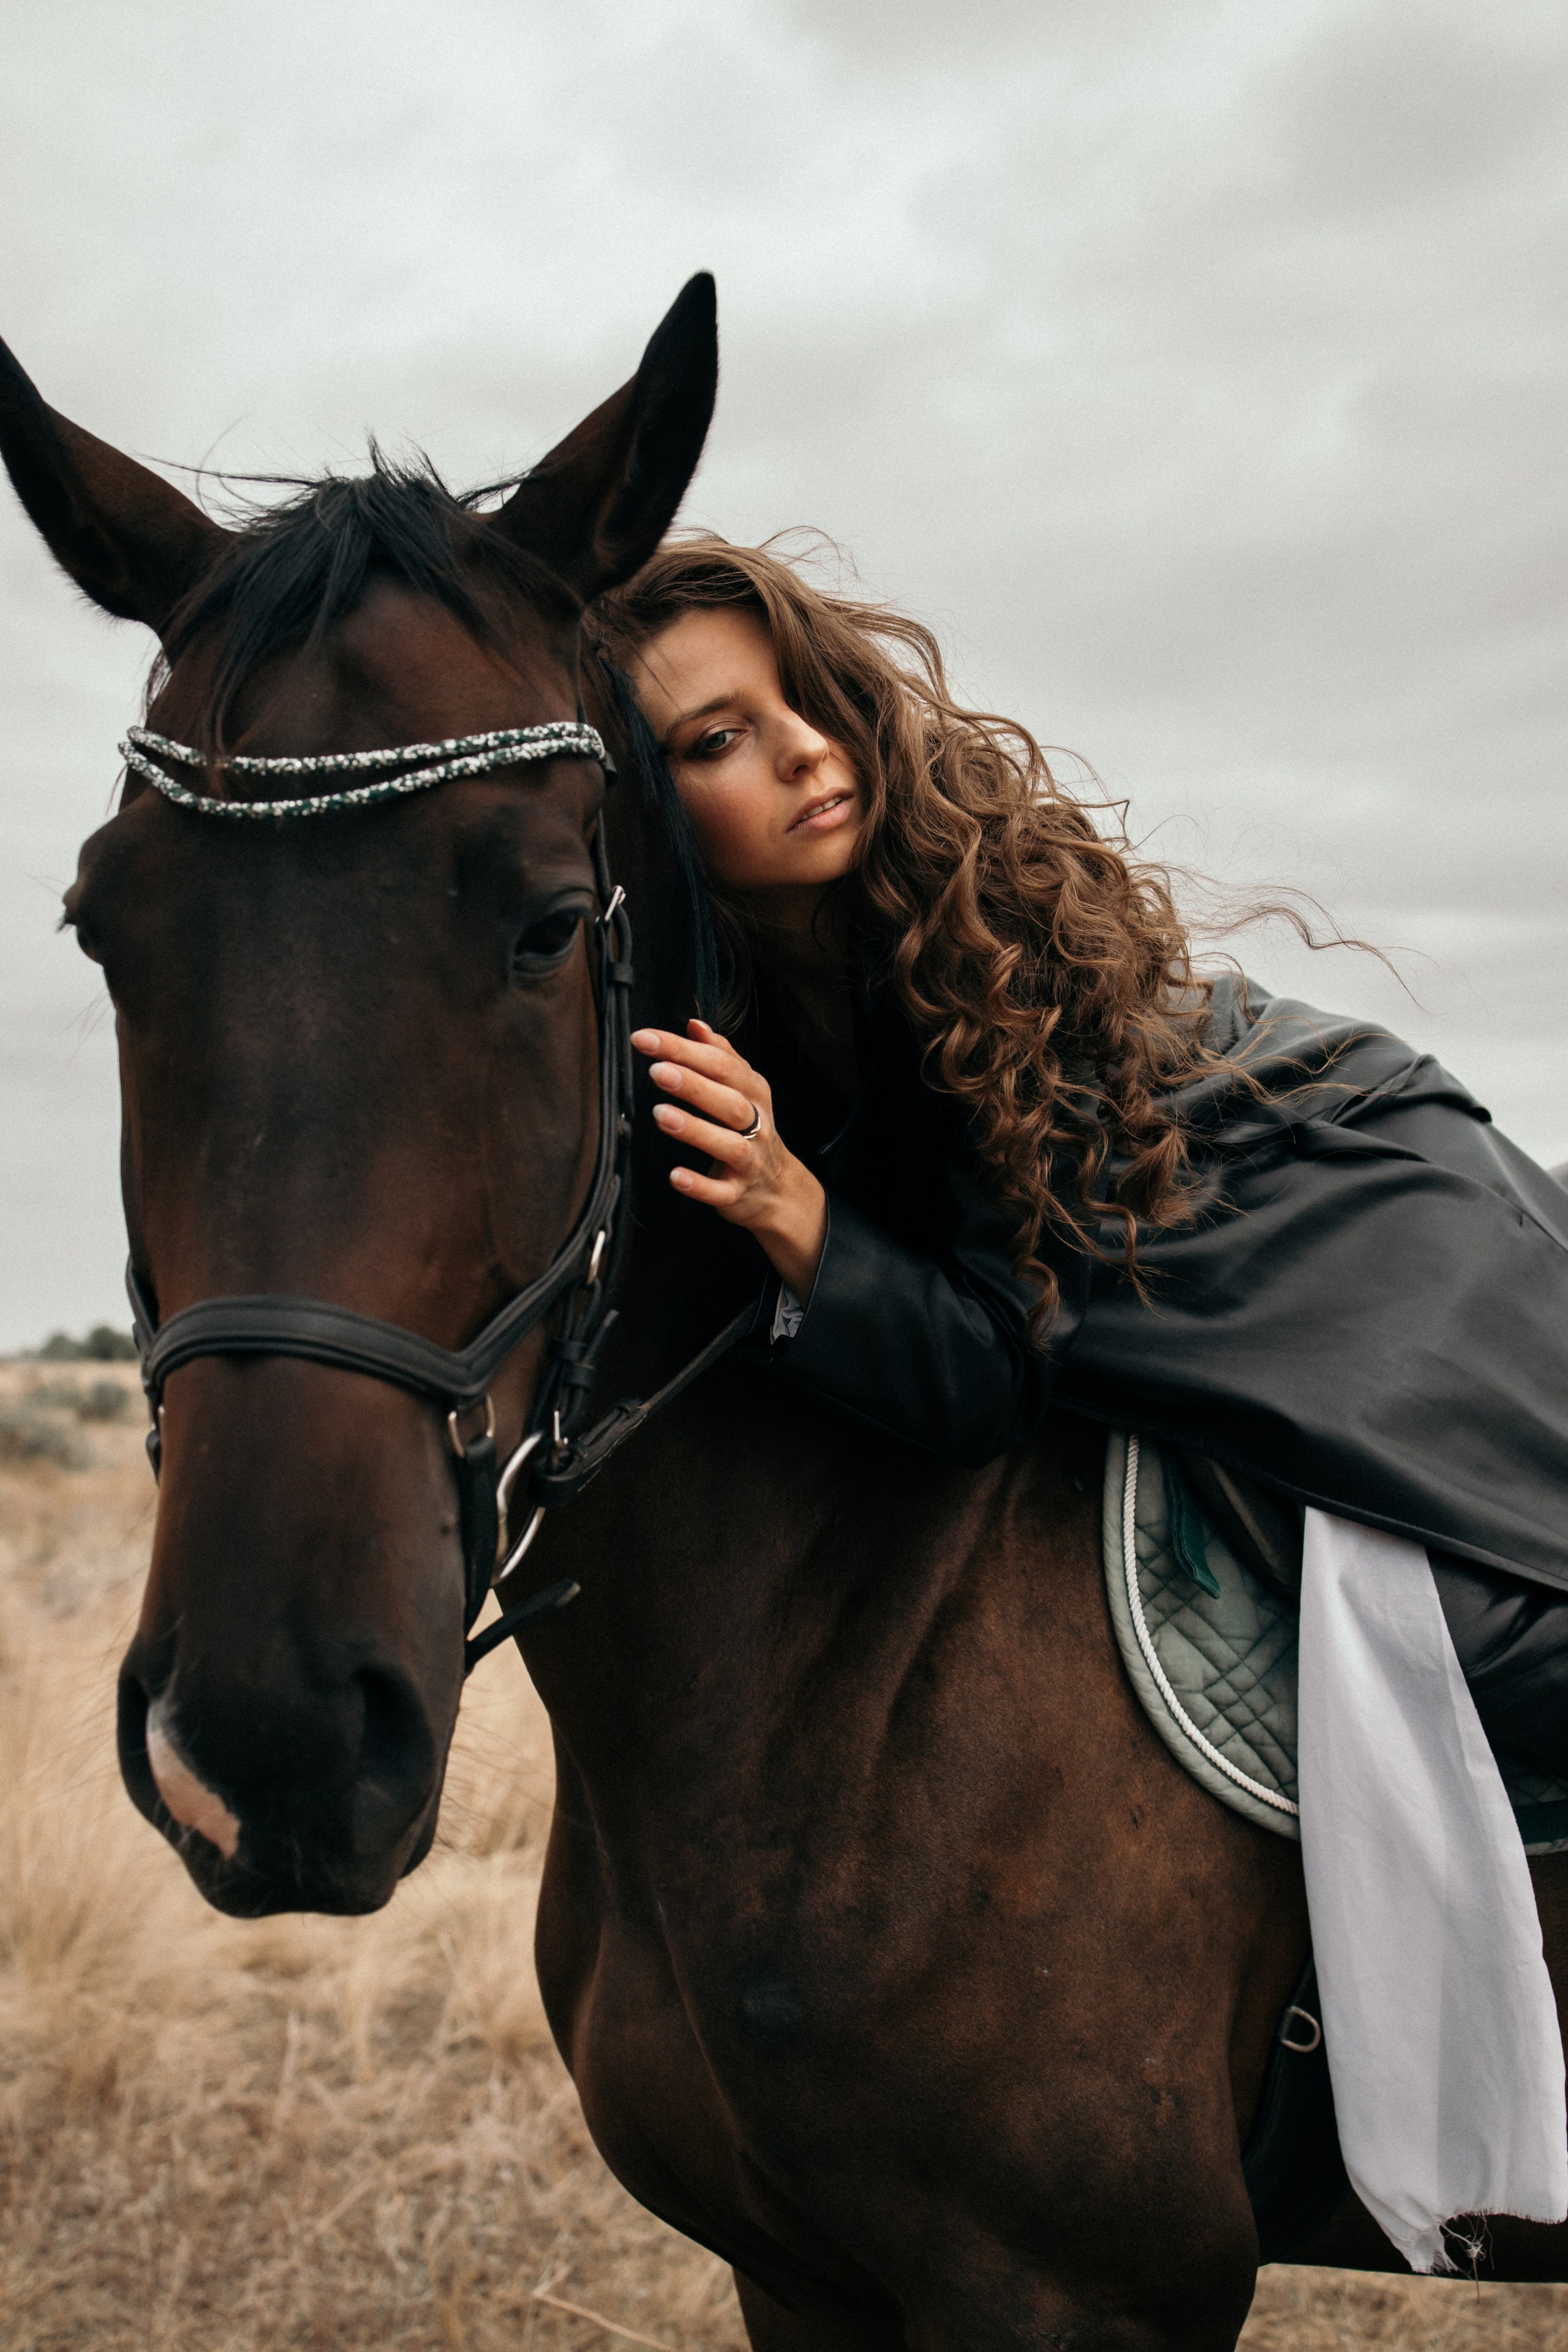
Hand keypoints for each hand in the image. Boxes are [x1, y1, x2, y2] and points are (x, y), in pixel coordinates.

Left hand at [630, 1019, 827, 1298]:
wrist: (777, 1188)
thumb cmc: (750, 1129)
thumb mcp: (742, 1088)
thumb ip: (720, 1056)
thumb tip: (694, 1024)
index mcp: (753, 1091)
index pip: (720, 1064)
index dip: (682, 1049)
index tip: (644, 1039)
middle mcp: (756, 1123)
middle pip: (728, 1100)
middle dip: (693, 1084)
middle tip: (656, 1071)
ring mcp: (749, 1160)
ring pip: (728, 1143)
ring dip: (695, 1129)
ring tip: (660, 1115)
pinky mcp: (737, 1193)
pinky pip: (720, 1191)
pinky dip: (699, 1184)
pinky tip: (675, 1176)